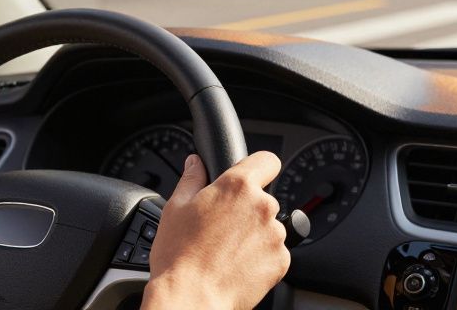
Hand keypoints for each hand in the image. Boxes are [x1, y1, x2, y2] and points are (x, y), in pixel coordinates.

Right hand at [142, 152, 290, 309]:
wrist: (191, 299)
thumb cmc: (179, 256)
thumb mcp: (175, 208)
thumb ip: (191, 179)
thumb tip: (195, 163)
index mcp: (238, 186)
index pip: (267, 160)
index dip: (259, 168)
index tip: (252, 177)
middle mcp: (263, 206)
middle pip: (264, 198)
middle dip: (248, 209)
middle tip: (224, 227)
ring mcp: (275, 234)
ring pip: (270, 226)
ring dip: (255, 234)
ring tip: (228, 251)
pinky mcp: (281, 260)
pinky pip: (274, 252)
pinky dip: (261, 257)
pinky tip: (238, 265)